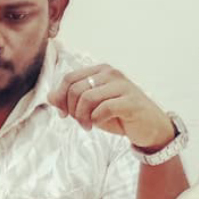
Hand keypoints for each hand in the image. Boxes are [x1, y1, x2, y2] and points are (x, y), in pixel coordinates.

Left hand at [47, 64, 174, 151]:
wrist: (148, 128)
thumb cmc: (117, 115)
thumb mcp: (90, 107)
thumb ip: (70, 100)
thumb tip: (50, 97)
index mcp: (99, 71)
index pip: (69, 78)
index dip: (61, 98)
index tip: (64, 114)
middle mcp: (111, 73)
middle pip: (75, 88)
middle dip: (71, 109)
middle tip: (79, 122)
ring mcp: (122, 85)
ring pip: (87, 98)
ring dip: (82, 116)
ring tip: (87, 126)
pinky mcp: (131, 101)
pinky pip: (103, 109)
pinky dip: (96, 119)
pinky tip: (98, 125)